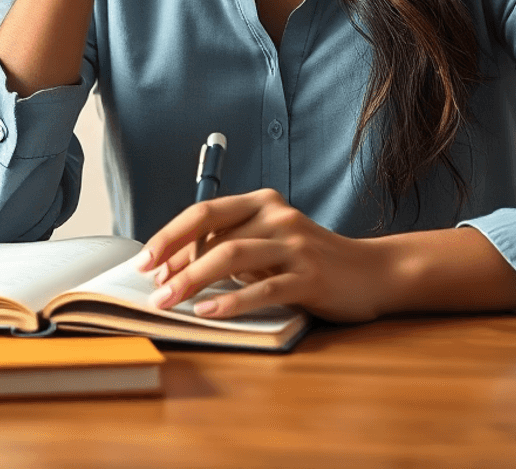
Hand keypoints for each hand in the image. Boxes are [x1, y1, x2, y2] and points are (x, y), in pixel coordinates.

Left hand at [133, 189, 391, 323]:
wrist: (371, 272)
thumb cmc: (309, 260)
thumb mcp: (269, 242)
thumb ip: (232, 245)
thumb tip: (176, 265)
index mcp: (262, 202)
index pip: (205, 211)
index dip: (170, 235)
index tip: (144, 261)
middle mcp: (276, 216)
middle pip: (213, 232)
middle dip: (174, 258)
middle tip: (149, 285)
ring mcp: (294, 244)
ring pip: (232, 256)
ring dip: (193, 281)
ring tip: (168, 302)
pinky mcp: (309, 276)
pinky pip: (263, 288)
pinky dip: (231, 301)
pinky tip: (208, 313)